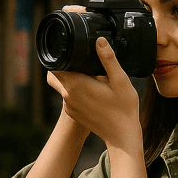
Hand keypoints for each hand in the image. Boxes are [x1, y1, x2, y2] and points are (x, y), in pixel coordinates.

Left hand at [46, 32, 141, 151]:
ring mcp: (69, 106)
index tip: (72, 51)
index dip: (61, 56)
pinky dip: (74, 91)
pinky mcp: (73, 113)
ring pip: (61, 86)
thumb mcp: (120, 80)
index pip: (56, 65)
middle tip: (80, 61)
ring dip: (69, 78)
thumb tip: (99, 40)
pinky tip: (91, 90)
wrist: (122, 136)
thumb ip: (109, 59)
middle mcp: (68, 96)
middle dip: (63, 66)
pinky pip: (68, 97)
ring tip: (88, 75)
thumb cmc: (123, 109)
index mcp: (76, 85)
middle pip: (54, 75)